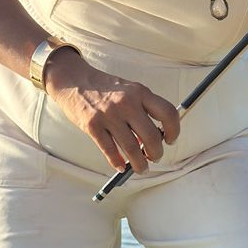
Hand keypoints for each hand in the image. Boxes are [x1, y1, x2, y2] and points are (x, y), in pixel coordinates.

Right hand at [42, 50, 180, 172]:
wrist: (73, 79)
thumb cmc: (105, 87)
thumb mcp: (129, 90)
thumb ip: (143, 108)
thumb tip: (155, 136)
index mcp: (140, 92)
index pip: (168, 113)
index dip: (174, 130)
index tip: (170, 140)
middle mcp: (126, 103)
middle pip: (151, 136)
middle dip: (157, 153)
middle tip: (155, 157)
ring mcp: (109, 115)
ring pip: (132, 148)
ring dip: (139, 164)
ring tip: (141, 168)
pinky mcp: (92, 126)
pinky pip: (110, 151)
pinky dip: (118, 163)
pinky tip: (121, 166)